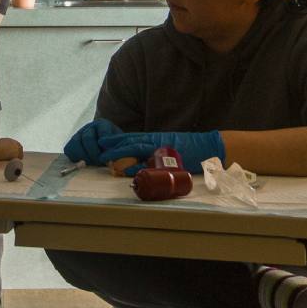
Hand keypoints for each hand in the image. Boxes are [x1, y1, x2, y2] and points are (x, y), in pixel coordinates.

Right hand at [64, 118, 122, 164]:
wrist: (107, 150)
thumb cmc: (114, 148)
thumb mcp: (118, 146)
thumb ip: (115, 148)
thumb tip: (109, 156)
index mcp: (103, 124)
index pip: (103, 132)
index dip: (106, 146)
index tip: (109, 155)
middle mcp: (89, 127)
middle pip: (88, 138)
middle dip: (94, 153)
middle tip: (100, 162)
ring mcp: (79, 134)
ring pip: (75, 142)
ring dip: (83, 156)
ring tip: (91, 164)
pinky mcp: (72, 143)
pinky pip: (68, 149)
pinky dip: (75, 157)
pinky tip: (84, 163)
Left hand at [96, 130, 226, 175]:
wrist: (207, 146)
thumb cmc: (190, 147)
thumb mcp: (169, 145)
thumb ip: (156, 151)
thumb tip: (143, 159)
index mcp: (155, 138)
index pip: (132, 137)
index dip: (118, 139)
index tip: (104, 140)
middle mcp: (155, 140)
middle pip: (130, 140)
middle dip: (114, 144)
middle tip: (99, 147)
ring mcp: (160, 148)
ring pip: (136, 148)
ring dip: (120, 153)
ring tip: (106, 157)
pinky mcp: (166, 158)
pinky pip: (148, 163)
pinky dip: (136, 166)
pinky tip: (125, 170)